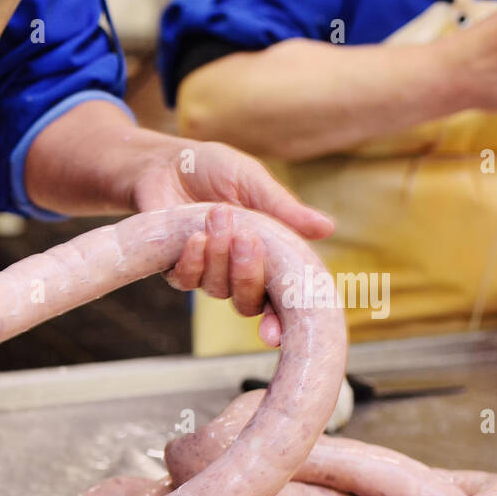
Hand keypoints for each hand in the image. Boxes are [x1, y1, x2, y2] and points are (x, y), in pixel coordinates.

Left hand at [131, 139, 334, 345]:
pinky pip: (186, 281)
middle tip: (247, 238)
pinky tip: (195, 237)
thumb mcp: (253, 184)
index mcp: (268, 256)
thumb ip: (284, 210)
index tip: (277, 332)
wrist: (167, 163)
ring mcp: (207, 275)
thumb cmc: (216, 171)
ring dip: (219, 256)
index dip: (280, 319)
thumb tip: (328, 229)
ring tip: (219, 215)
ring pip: (218, 289)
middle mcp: (238, 273)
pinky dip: (193, 261)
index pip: (280, 298)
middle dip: (250, 273)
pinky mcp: (175, 270)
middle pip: (249, 301)